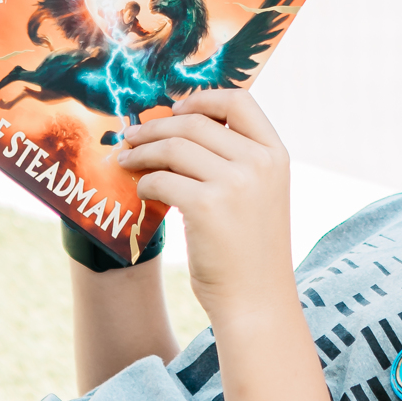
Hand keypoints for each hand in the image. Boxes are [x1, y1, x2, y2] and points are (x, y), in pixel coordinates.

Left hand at [115, 91, 293, 329]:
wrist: (257, 302)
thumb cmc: (250, 252)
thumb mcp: (259, 196)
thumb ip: (235, 161)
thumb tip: (179, 128)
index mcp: (275, 155)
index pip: (239, 101)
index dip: (202, 99)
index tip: (175, 108)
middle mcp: (259, 163)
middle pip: (194, 123)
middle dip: (155, 126)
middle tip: (131, 135)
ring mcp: (235, 183)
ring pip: (173, 147)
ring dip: (142, 151)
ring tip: (125, 159)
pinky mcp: (207, 206)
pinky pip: (162, 180)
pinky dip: (144, 182)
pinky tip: (141, 191)